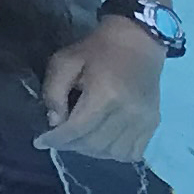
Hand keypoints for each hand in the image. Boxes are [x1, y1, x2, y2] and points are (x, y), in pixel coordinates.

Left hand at [38, 11, 165, 160]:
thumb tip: (54, 122)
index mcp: (105, 94)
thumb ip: (54, 91)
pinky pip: (131, 153)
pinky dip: (113, 153)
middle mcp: (127, 113)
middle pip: (93, 145)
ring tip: (79, 138)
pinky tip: (102, 140)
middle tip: (59, 137)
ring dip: (91, 151)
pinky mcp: (152, 124)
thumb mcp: (66, 60)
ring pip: (112, 153)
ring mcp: (143, 121)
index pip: (77, 129)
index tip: (40, 142)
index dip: (56, 140)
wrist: (138, 41)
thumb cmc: (98, 49)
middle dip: (70, 145)